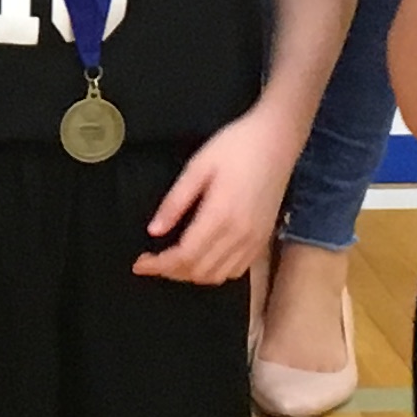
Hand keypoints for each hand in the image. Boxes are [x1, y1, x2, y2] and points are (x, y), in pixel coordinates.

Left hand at [134, 104, 300, 284]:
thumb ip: (175, 202)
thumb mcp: (198, 166)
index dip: (158, 265)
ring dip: (190, 275)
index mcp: (220, 216)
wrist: (277, 141)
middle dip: (170, 271)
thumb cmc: (235, 147)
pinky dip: (213, 272)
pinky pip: (236, 271)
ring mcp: (254, 241)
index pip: (184, 256)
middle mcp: (240, 236)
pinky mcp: (263, 239)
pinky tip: (201, 258)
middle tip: (151, 260)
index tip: (139, 264)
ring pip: (217, 276)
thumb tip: (153, 231)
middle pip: (198, 272)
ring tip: (172, 261)